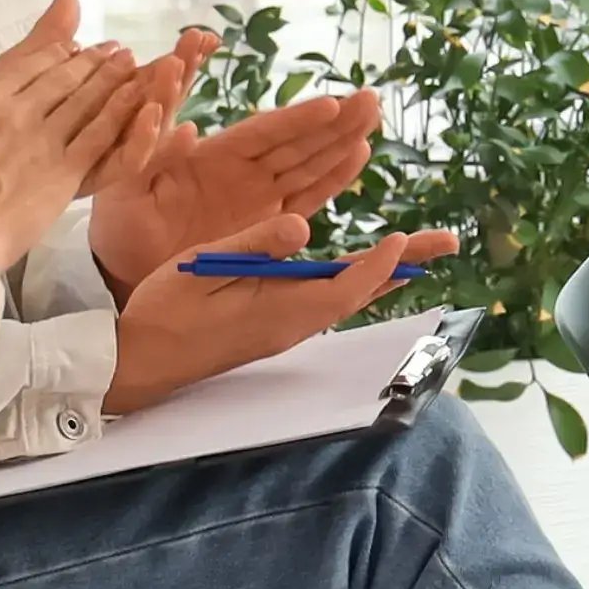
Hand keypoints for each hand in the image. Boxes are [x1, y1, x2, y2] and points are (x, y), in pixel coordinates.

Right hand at [0, 0, 139, 267]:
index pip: (24, 61)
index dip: (52, 47)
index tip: (71, 41)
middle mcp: (15, 112)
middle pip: (61, 75)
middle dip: (90, 59)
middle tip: (112, 49)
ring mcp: (42, 141)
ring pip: (86, 99)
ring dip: (111, 78)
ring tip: (131, 62)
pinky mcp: (64, 173)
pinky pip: (100, 136)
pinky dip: (122, 116)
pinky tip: (140, 103)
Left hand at [87, 72, 386, 289]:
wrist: (123, 270)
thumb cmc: (118, 226)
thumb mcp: (124, 186)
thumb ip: (151, 152)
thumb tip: (183, 129)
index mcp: (210, 158)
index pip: (261, 134)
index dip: (296, 121)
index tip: (329, 105)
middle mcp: (241, 172)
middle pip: (296, 141)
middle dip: (334, 121)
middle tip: (371, 100)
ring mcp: (257, 197)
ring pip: (309, 164)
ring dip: (341, 141)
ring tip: (373, 119)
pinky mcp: (266, 223)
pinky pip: (306, 196)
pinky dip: (332, 179)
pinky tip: (358, 157)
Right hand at [97, 218, 460, 412]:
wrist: (141, 362)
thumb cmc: (164, 312)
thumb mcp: (203, 266)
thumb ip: (254, 245)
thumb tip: (302, 226)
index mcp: (278, 311)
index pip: (343, 287)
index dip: (377, 265)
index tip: (402, 239)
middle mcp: (293, 325)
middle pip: (360, 292)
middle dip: (404, 266)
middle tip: (447, 243)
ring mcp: (287, 330)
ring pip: (348, 299)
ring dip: (385, 273)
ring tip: (421, 252)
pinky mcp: (276, 328)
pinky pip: (329, 303)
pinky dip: (356, 281)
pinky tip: (366, 270)